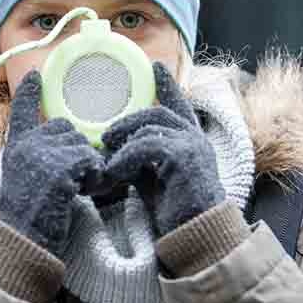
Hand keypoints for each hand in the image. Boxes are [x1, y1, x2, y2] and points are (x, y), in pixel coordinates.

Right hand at [0, 69, 106, 256]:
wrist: (23, 241)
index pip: (22, 111)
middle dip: (77, 151)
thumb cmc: (30, 215)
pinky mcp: (59, 168)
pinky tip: (82, 191)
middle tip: (74, 178)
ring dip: (88, 166)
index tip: (35, 74)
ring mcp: (41, 154)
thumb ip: (39, 155)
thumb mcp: (25, 177)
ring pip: (82, 145)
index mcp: (17, 146)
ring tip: (76, 188)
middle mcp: (26, 144)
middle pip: (68, 129)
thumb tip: (71, 141)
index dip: (30, 92)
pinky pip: (90, 160)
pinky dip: (94, 177)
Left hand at [101, 62, 224, 236]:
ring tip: (108, 163)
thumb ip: (141, 158)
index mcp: (190, 140)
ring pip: (150, 126)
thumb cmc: (175, 211)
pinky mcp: (185, 156)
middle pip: (156, 112)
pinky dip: (126, 157)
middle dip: (127, 121)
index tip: (156, 66)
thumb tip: (114, 148)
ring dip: (123, 143)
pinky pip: (147, 145)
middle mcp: (195, 137)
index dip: (167, 85)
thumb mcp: (153, 178)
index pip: (179, 104)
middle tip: (106, 136)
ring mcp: (193, 145)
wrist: (196, 236)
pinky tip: (115, 172)